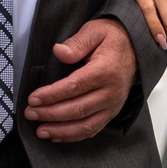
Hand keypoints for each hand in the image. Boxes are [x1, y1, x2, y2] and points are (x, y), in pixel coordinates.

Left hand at [24, 19, 136, 143]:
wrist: (136, 48)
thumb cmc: (113, 39)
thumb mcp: (95, 31)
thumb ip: (77, 43)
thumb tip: (59, 52)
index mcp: (106, 70)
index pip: (75, 86)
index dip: (52, 95)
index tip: (33, 98)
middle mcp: (112, 91)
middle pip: (77, 109)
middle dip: (50, 114)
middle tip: (30, 113)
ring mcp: (113, 105)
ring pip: (85, 125)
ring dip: (60, 130)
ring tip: (40, 130)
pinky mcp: (111, 112)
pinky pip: (92, 130)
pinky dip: (73, 136)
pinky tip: (57, 135)